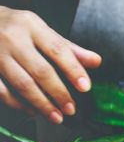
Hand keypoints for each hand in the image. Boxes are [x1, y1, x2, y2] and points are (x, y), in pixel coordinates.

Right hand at [0, 7, 101, 122]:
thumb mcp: (42, 30)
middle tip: (71, 109)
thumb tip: (97, 61)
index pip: (58, 49)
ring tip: (56, 117)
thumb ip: (68, 48)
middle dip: (58, 93)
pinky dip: (17, 104)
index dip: (73, 69)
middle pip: (40, 70)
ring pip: (21, 83)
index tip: (85, 87)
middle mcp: (13, 38)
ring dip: (41, 103)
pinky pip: (1, 91)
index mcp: (32, 25)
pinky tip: (32, 112)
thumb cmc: (17, 28)